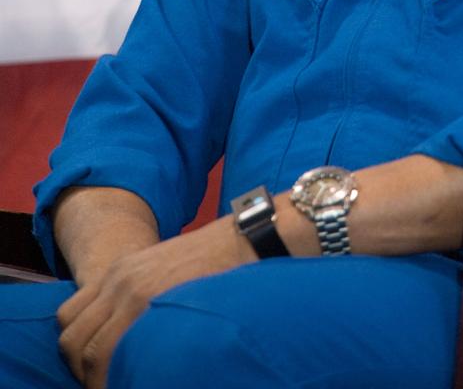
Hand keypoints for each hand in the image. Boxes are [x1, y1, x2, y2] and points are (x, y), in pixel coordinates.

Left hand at [56, 215, 252, 387]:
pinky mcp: (150, 303)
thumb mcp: (162, 269)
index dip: (75, 350)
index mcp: (117, 272)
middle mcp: (117, 281)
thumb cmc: (209, 262)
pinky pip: (115, 351)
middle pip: (72, 340)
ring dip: (96, 376)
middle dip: (81, 371)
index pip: (69, 318)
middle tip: (103, 383)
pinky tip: (135, 378)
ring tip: (117, 384)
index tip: (92, 368)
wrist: (241, 240)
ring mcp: (132, 293)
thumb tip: (127, 335)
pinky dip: (115, 373)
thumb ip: (137, 295)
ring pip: (90, 352)